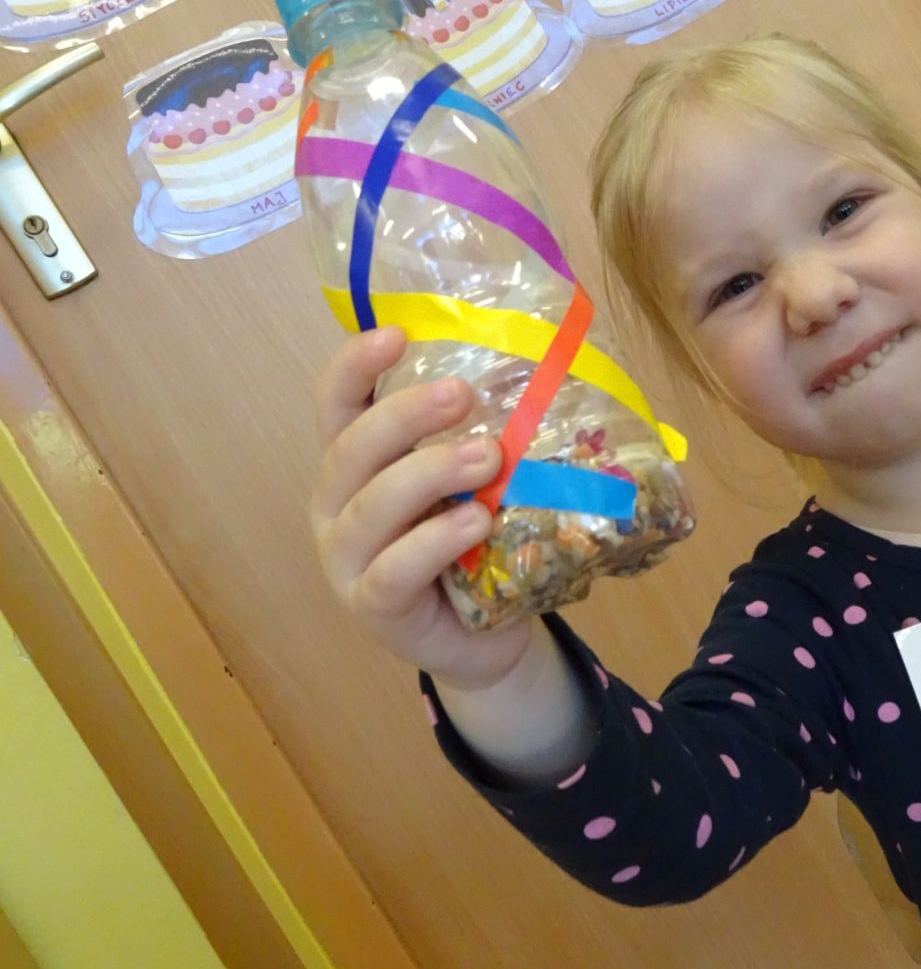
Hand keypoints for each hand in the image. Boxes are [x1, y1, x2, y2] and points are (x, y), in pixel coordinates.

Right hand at [311, 326, 536, 690]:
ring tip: (488, 457)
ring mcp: (346, 560)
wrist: (484, 635)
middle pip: (351, 448)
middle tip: (462, 394)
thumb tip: (538, 364)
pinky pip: (395, 567)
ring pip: (372, 506)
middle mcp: (336, 505)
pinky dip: (436, 540)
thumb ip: (477, 433)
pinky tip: (476, 521)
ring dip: (430, 472)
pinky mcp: (372, 606)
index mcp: (353, 463)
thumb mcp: (470, 480)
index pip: (335, 403)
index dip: (354, 365)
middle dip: (405, 414)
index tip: (396, 333)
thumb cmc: (472, 542)